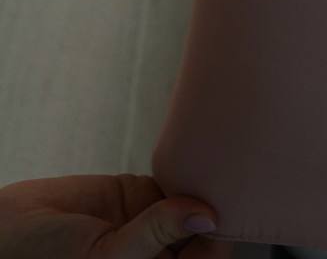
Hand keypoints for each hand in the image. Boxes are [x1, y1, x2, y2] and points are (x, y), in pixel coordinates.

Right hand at [0, 172, 224, 257]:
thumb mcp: (107, 256)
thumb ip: (154, 234)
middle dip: (213, 210)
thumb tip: (203, 215)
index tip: (224, 213)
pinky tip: (190, 157)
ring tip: (214, 163)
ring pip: (189, 205)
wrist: (13, 229)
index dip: (217, 240)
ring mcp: (151, 226)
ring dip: (200, 186)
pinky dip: (182, 170)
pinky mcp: (139, 197)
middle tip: (226, 181)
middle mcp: (158, 256)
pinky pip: (171, 183)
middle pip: (201, 234)